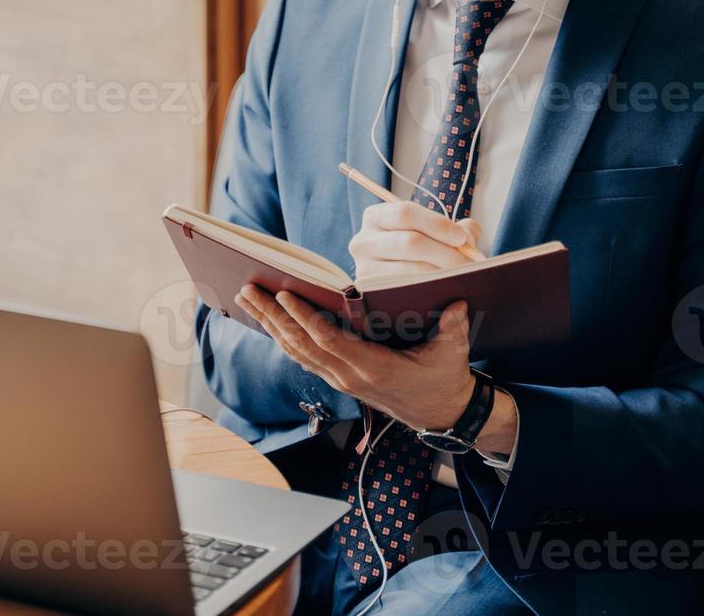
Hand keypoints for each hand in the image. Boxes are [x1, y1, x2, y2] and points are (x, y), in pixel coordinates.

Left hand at [236, 285, 475, 431]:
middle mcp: (349, 376)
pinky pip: (303, 358)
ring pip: (296, 351)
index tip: (283, 294)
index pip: (329, 340)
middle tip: (247, 290)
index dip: (304, 318)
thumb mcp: (453, 353)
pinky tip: (267, 322)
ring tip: (247, 299)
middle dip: (272, 316)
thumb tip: (456, 301)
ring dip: (269, 325)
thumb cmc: (445, 378)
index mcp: (373, 368)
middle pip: (301, 344)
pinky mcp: (339, 379)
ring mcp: (341, 380)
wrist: (441, 413)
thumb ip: (453, 327)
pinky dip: (282, 338)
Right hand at [348, 201, 483, 279]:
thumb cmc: (424, 250)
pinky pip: (404, 292)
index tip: (461, 238)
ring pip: (409, 270)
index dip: (437, 224)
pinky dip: (429, 291)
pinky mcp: (371, 294)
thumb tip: (467, 241)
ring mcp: (364, 269)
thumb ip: (460, 229)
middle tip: (469, 264)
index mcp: (376, 216)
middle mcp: (362, 241)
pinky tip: (445, 291)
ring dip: (441, 274)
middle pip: (409, 242)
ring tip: (462, 278)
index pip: (406, 213)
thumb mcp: (439, 232)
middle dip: (445, 253)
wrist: (406, 280)